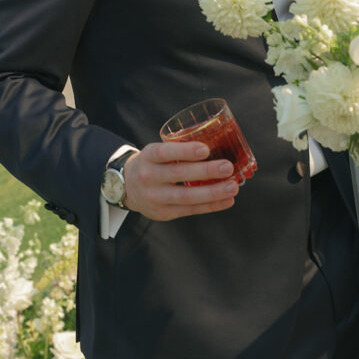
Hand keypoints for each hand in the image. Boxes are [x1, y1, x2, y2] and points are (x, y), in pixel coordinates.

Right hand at [122, 142, 238, 220]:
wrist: (126, 187)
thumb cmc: (152, 164)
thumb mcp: (156, 151)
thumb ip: (178, 150)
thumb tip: (217, 145)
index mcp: (148, 156)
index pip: (165, 153)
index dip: (185, 151)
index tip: (206, 149)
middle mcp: (148, 177)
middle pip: (178, 175)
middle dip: (206, 171)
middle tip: (228, 167)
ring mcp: (154, 198)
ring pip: (186, 197)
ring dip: (213, 192)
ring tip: (232, 186)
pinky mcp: (163, 213)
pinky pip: (189, 210)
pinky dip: (210, 206)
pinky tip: (227, 200)